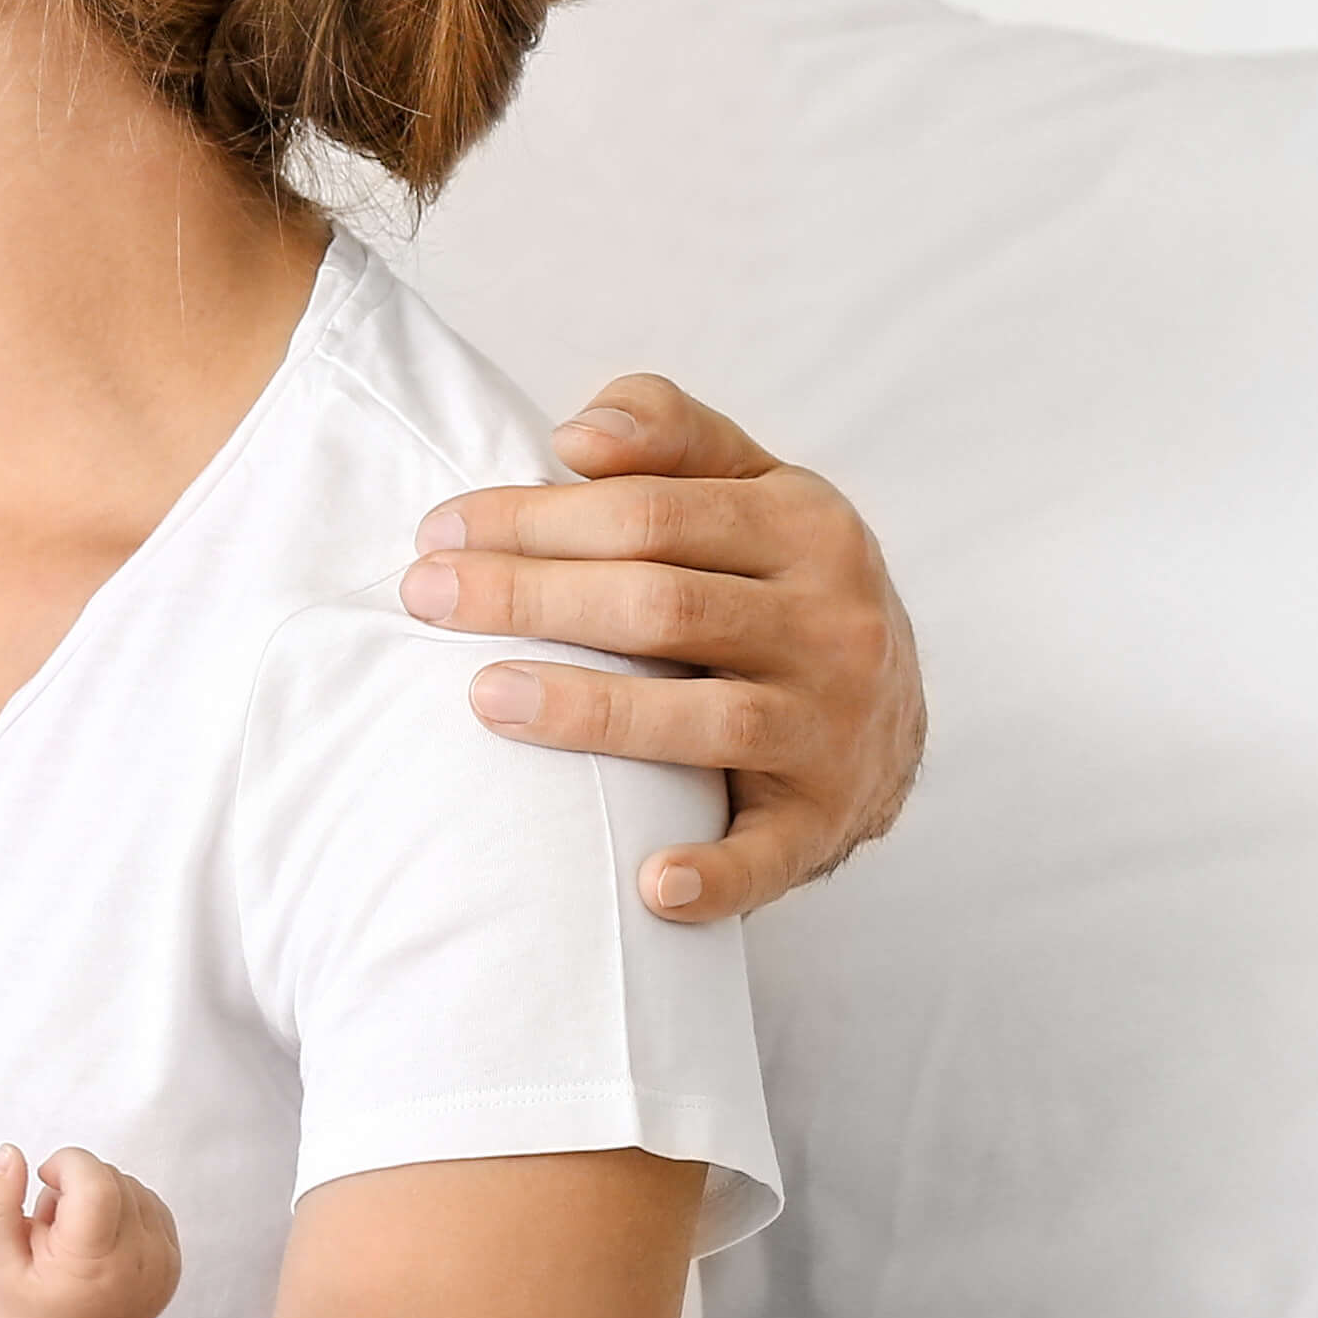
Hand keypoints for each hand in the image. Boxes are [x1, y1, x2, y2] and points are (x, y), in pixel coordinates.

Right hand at [0, 1144, 180, 1317]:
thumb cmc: (19, 1308)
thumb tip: (10, 1153)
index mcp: (93, 1263)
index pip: (96, 1180)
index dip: (65, 1165)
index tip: (43, 1182)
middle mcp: (138, 1265)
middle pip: (114, 1178)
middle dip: (77, 1183)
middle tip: (51, 1226)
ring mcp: (162, 1267)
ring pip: (133, 1187)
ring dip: (99, 1195)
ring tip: (73, 1237)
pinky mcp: (173, 1266)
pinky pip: (152, 1206)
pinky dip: (123, 1208)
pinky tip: (98, 1239)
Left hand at [401, 373, 925, 922]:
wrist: (890, 712)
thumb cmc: (778, 582)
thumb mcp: (748, 487)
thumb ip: (667, 434)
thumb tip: (576, 435)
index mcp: (808, 526)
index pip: (652, 513)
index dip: (537, 518)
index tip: (438, 530)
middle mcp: (834, 624)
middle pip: (663, 606)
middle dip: (533, 596)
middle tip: (426, 598)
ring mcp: (835, 728)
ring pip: (706, 719)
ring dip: (592, 711)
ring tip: (485, 698)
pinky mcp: (827, 821)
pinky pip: (772, 854)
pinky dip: (717, 874)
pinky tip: (651, 883)